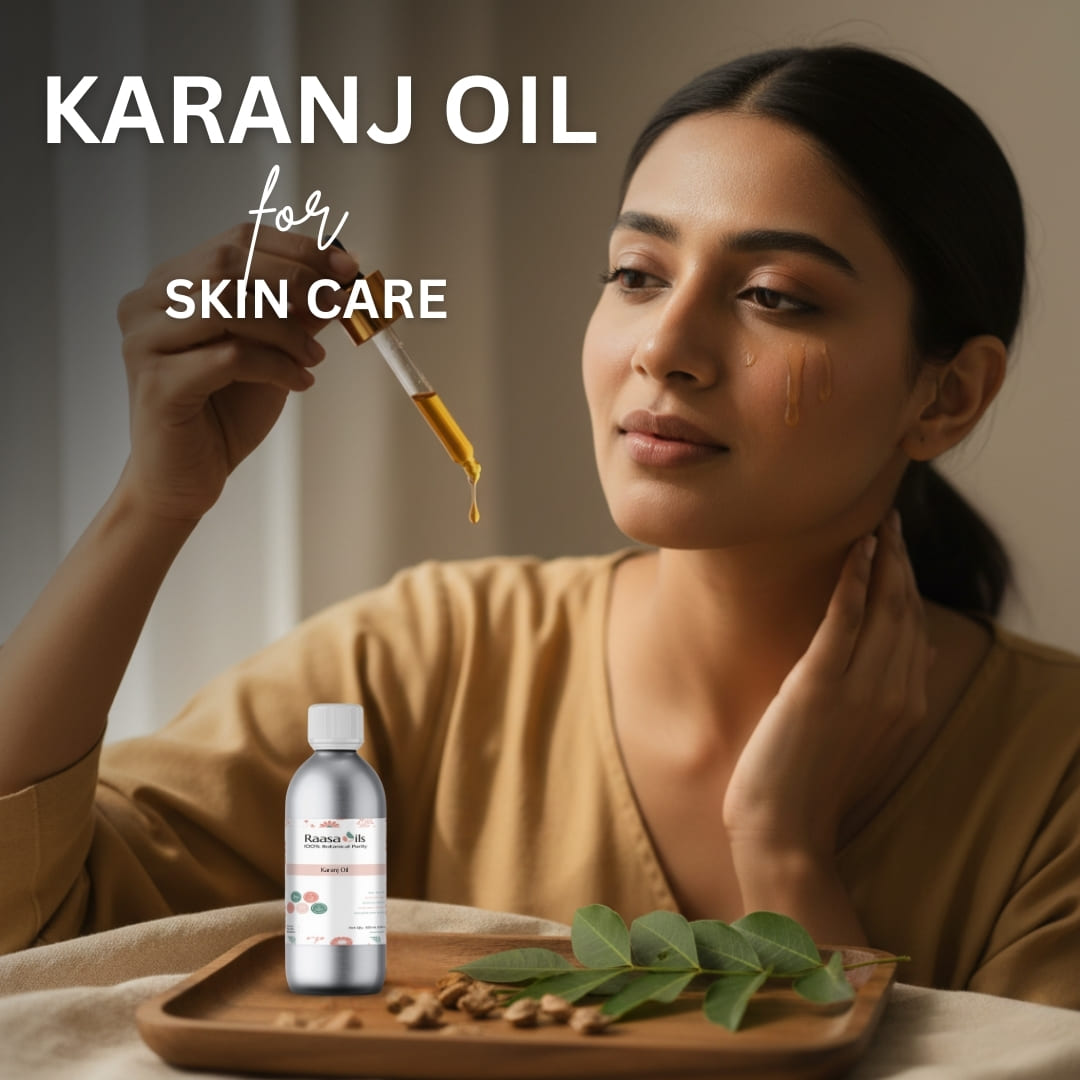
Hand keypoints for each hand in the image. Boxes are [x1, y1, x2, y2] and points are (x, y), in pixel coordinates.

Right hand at [114, 224, 357, 521]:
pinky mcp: (157, 382)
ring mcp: (146, 341)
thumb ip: (298, 314)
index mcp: (172, 283)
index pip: (238, 241)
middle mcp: (149, 303)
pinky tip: (300, 382)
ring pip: (227, 305)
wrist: (187, 478)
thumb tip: (343, 279)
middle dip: (296, 282)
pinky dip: (275, 366)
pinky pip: (228, 357)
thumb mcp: (273, 352)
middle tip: (337, 307)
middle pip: (229, 264)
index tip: (346, 267)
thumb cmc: (225, 412)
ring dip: (287, 330)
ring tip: (315, 358)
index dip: (297, 249)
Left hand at [722, 510, 931, 860]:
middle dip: (901, 560)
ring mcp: (860, 689)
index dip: (908, 583)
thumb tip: (922, 654)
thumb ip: (893, 695)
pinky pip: (845, 620)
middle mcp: (894, 692)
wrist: (784, 829)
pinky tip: (856, 553)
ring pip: (883, 608)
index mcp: (906, 703)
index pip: (914, 626)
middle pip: (905, 609)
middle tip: (891, 520)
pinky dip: (853, 582)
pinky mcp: (820, 685)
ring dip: (882, 560)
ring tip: (878, 525)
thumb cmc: (813, 784)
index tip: (899, 549)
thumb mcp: (864, 738)